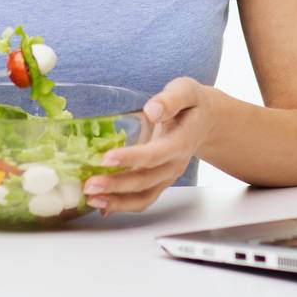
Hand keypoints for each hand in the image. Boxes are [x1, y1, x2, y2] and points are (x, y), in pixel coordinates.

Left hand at [80, 77, 214, 214]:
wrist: (207, 121)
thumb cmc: (192, 104)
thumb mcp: (185, 91)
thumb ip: (170, 100)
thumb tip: (152, 110)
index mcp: (180, 142)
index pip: (154, 155)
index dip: (130, 158)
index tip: (106, 158)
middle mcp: (174, 164)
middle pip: (145, 181)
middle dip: (116, 185)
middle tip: (89, 184)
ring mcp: (167, 176)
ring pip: (143, 197)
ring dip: (116, 201)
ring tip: (91, 198)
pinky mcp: (160, 182)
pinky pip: (143, 199)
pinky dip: (122, 205)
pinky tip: (102, 205)